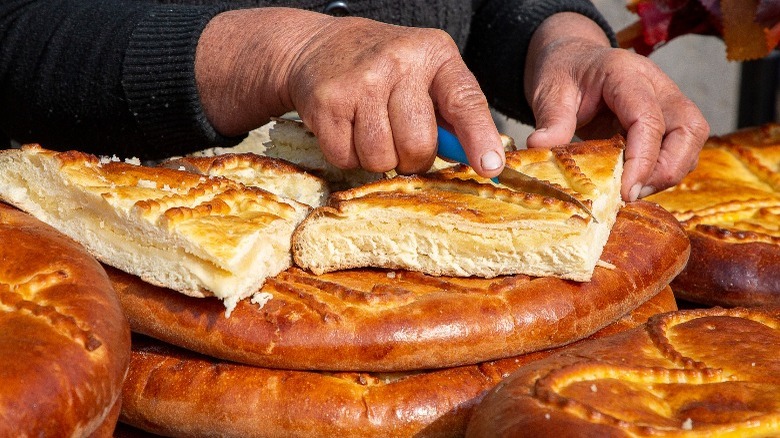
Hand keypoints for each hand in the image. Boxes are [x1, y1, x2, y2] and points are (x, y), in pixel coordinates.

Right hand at [196, 8, 504, 176]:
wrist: (318, 46)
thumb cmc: (384, 69)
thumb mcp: (426, 73)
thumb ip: (453, 112)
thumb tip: (482, 162)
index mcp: (434, 55)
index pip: (465, 101)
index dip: (479, 137)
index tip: (490, 166)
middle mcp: (399, 64)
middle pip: (418, 145)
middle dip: (412, 157)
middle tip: (401, 139)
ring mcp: (361, 82)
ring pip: (381, 158)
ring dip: (378, 158)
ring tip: (371, 129)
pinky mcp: (327, 103)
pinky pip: (347, 159)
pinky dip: (349, 156)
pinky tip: (347, 129)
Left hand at [523, 12, 709, 200]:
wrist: (573, 59)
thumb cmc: (564, 72)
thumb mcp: (550, 92)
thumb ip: (551, 120)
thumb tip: (538, 146)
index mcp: (625, 74)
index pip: (648, 117)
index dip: (642, 158)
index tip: (625, 191)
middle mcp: (657, 85)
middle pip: (688, 128)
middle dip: (666, 169)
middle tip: (631, 194)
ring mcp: (667, 101)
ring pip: (691, 140)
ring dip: (668, 172)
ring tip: (631, 192)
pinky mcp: (667, 119)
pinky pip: (680, 148)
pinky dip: (664, 170)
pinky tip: (634, 183)